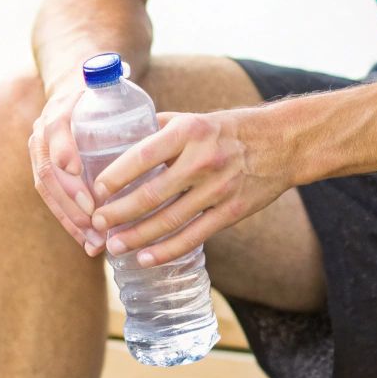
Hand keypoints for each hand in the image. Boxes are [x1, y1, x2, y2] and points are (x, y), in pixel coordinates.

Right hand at [27, 79, 102, 255]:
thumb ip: (109, 74)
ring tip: (93, 240)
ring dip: (70, 218)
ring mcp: (41, 154)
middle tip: (96, 219)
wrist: (71, 90)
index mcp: (58, 108)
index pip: (55, 130)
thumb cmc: (98, 87)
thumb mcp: (103, 77)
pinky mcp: (47, 172)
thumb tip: (119, 70)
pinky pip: (53, 200)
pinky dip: (69, 222)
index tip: (79, 174)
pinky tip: (87, 241)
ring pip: (48, 191)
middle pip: (49, 170)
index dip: (63, 151)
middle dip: (71, 200)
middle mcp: (43, 133)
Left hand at [88, 106, 290, 267]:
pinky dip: (167, 251)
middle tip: (96, 223)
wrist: (282, 143)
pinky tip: (145, 259)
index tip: (95, 191)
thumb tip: (115, 138)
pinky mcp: (232, 212)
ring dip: (137, 237)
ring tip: (113, 246)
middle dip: (118, 213)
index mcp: (188, 132)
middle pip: (151, 194)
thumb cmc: (228, 130)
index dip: (115, 176)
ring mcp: (218, 189)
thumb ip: (157, 129)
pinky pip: (194, 236)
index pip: (142, 156)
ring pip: (169, 220)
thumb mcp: (194, 119)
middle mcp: (202, 161)